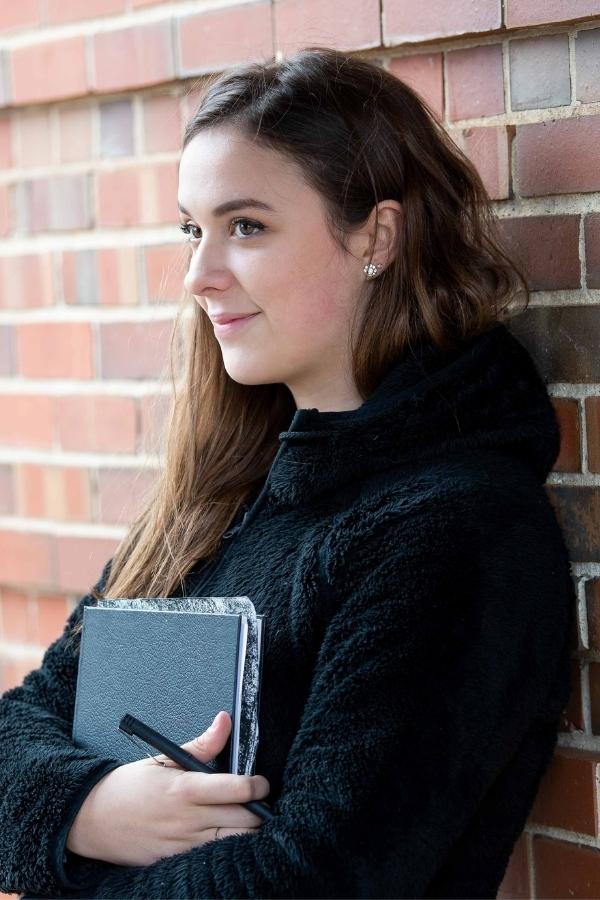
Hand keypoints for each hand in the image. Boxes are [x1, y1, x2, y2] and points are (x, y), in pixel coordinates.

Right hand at [66, 711, 270, 866]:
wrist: (91, 820)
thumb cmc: (128, 786)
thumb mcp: (164, 759)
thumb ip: (202, 744)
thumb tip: (224, 721)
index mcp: (186, 788)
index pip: (237, 789)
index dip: (258, 786)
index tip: (262, 782)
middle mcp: (188, 819)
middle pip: (244, 820)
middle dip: (259, 810)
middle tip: (260, 801)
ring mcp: (183, 844)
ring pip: (233, 843)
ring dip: (246, 831)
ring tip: (248, 819)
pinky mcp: (176, 861)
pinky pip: (212, 856)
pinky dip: (225, 848)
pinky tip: (226, 836)